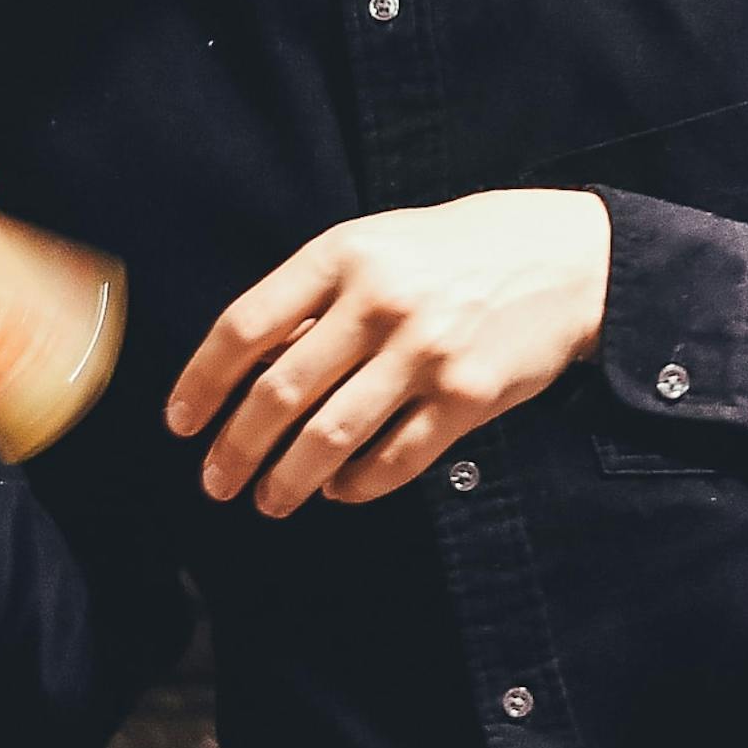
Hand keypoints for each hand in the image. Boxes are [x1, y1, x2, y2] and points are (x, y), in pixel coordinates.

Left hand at [169, 189, 611, 515]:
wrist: (566, 260)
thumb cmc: (458, 252)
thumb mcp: (379, 245)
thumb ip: (317, 297)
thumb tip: (251, 370)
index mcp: (343, 255)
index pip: (245, 327)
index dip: (202, 382)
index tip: (181, 422)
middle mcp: (378, 302)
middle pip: (279, 393)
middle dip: (235, 449)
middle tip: (216, 481)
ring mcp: (424, 352)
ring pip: (330, 437)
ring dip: (286, 481)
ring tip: (268, 501)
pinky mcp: (465, 398)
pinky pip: (393, 460)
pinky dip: (356, 486)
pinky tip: (338, 491)